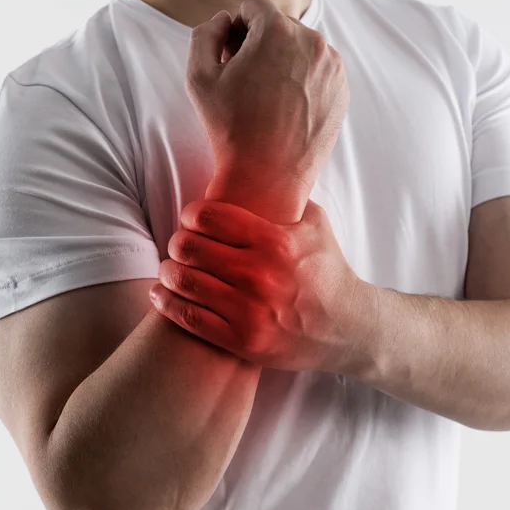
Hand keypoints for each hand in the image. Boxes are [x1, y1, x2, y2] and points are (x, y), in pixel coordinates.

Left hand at [149, 198, 378, 373]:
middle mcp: (260, 275)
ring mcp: (249, 311)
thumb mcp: (315, 225)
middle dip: (178, 242)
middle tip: (180, 245)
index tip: (191, 220)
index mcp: (275, 241)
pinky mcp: (242, 341)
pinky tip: (162, 294)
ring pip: (183, 281)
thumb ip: (286, 198)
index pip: (209, 217)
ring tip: (170, 268)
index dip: (191, 215)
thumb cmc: (327, 271)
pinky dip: (167, 303)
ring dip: (168, 271)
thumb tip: (256, 169)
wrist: (347, 328)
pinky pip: (188, 318)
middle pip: (190, 247)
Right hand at [185, 0, 348, 223]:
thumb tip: (224, 20)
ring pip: (301, 46)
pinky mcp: (342, 88)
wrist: (269, 177)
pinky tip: (286, 108)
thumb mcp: (199, 78)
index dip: (237, 29)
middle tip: (247, 80)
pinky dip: (303, 80)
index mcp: (277, 32)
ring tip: (266, 97)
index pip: (254, 6)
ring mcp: (331, 66)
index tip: (232, 58)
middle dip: (261, 43)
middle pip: (280, 25)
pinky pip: (318, 69)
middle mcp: (311, 42)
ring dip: (283, 60)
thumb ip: (205, 34)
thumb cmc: (231, 129)